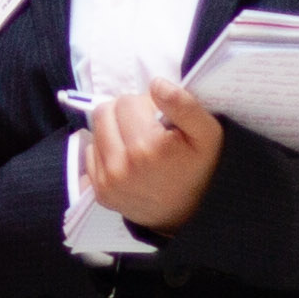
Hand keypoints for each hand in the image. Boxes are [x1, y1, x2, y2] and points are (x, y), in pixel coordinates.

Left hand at [82, 79, 223, 232]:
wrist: (190, 214)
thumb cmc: (200, 169)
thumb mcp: (208, 134)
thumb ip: (184, 105)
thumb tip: (155, 83)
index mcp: (147, 148)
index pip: (128, 101)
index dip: (146, 104)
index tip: (160, 120)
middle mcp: (121, 166)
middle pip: (105, 112)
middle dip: (125, 114)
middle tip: (147, 128)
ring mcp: (107, 182)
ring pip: (95, 131)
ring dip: (114, 130)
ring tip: (137, 143)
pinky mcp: (99, 192)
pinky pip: (90, 153)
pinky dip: (107, 150)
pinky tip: (127, 160)